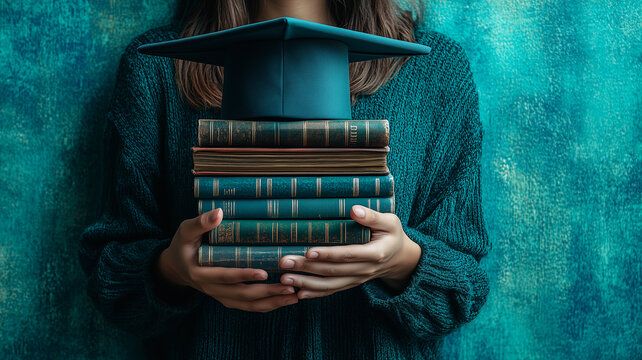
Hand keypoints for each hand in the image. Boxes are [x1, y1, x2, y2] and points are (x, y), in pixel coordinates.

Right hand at [156, 208, 298, 311]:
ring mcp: (220, 296)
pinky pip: (248, 306)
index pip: (225, 276)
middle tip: (288, 287)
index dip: (243, 275)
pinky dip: (267, 305)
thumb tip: (219, 212)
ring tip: (293, 297)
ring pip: (247, 304)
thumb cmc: (183, 245)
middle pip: (241, 295)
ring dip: (271, 302)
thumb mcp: (185, 231)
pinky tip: (284, 300)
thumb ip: (201, 223)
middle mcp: (211, 289)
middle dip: (266, 293)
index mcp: (200, 273)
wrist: (175, 267)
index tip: (264, 273)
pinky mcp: (227, 298)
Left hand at [278, 205, 421, 298]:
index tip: (309, 252)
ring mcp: (357, 279)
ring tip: (285, 279)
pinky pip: (332, 290)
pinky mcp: (351, 283)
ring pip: (330, 284)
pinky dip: (315, 293)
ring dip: (306, 283)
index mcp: (375, 253)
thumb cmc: (392, 235)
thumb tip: (354, 210)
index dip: (329, 255)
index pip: (348, 255)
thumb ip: (373, 217)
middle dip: (307, 268)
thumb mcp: (390, 222)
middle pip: (333, 271)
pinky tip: (298, 292)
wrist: (400, 259)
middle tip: (285, 263)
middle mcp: (365, 270)